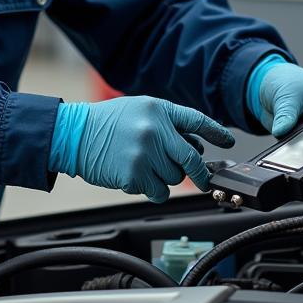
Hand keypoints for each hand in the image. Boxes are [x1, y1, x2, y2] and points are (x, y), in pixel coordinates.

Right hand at [49, 96, 234, 201]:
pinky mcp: (135, 176)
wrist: (74, 134)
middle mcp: (155, 131)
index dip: (216, 132)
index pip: (196, 121)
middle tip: (204, 179)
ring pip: (174, 178)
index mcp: (158, 110)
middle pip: (192, 159)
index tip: (228, 142)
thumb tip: (196, 147)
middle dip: (201, 173)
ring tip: (147, 167)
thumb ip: (168, 124)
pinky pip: (158, 192)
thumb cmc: (106, 123)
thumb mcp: (140, 110)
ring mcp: (145, 155)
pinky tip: (138, 177)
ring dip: (166, 178)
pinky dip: (153, 190)